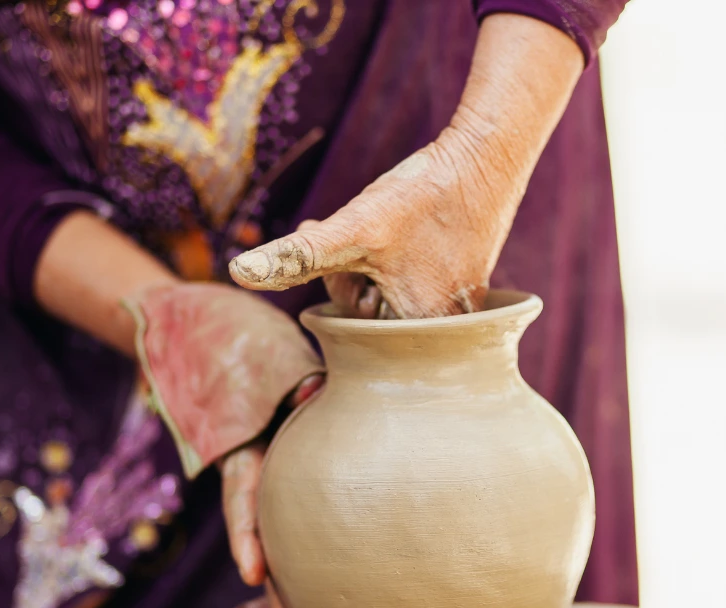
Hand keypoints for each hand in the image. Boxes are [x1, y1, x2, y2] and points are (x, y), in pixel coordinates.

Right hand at [219, 374, 321, 607]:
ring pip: (282, 553)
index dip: (245, 536)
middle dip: (276, 592)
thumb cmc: (273, 374)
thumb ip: (294, 387)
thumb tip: (312, 393)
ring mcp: (275, 500)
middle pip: (264, 543)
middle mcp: (257, 486)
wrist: (258, 374)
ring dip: (292, 597)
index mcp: (245, 456)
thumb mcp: (278, 377)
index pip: (242, 499)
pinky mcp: (296, 506)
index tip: (251, 573)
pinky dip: (307, 576)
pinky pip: (299, 543)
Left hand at [228, 14, 584, 318]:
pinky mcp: (474, 287)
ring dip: (380, 265)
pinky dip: (408, 261)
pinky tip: (416, 230)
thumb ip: (296, 256)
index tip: (354, 246)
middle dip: (358, 275)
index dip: (343, 282)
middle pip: (377, 315)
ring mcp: (465, 309)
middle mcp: (450, 330)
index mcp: (421, 331)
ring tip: (390, 229)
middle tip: (365, 233)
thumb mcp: (352, 228)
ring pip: (396, 297)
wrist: (486, 158)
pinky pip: (423, 285)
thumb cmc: (422, 195)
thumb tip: (238, 273)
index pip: (355, 328)